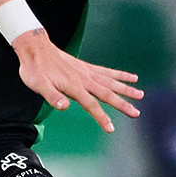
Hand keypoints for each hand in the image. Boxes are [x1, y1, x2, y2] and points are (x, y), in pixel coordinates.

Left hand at [12, 29, 142, 132]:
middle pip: (107, 93)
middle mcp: (83, 78)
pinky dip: (120, 75)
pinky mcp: (86, 67)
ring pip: (111, 82)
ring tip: (141, 95)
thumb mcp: (37, 85)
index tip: (111, 129)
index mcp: (73, 86)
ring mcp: (86, 71)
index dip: (101, 117)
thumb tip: (64, 107)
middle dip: (122, 104)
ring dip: (126, 89)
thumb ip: (52, 96)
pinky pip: (107, 71)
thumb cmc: (34, 69)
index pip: (91, 105)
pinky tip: (132, 77)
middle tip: (136, 114)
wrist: (35, 48)